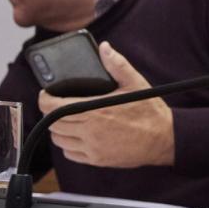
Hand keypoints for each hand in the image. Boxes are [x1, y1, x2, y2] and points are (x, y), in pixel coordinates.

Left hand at [37, 42, 175, 168]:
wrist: (164, 139)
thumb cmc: (150, 112)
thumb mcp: (135, 83)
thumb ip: (117, 64)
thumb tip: (104, 48)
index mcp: (95, 110)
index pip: (54, 107)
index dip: (45, 99)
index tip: (46, 94)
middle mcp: (90, 130)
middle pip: (53, 123)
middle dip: (51, 113)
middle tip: (58, 105)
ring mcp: (92, 147)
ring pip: (59, 139)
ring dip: (58, 129)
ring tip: (67, 120)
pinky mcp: (96, 159)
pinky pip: (70, 153)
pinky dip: (68, 144)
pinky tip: (78, 136)